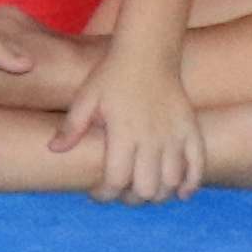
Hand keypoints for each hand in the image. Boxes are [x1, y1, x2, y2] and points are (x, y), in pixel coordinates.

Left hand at [53, 38, 205, 205]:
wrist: (147, 53)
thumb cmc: (112, 75)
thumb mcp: (86, 97)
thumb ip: (72, 127)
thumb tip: (54, 150)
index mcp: (123, 133)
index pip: (116, 180)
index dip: (105, 194)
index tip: (97, 193)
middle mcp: (152, 140)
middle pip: (146, 189)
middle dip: (130, 198)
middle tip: (120, 192)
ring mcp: (175, 137)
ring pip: (171, 182)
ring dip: (157, 194)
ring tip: (143, 189)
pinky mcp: (191, 131)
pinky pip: (198, 166)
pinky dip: (191, 184)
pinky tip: (180, 193)